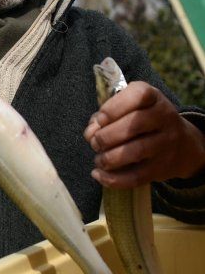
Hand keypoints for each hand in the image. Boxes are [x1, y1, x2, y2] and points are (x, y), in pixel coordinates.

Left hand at [83, 81, 204, 188]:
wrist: (182, 144)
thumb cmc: (144, 120)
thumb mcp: (130, 108)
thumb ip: (106, 116)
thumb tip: (90, 133)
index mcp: (153, 97)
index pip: (138, 95)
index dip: (113, 107)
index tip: (100, 119)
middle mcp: (164, 117)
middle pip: (134, 125)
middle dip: (106, 136)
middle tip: (95, 142)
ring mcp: (166, 143)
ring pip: (136, 151)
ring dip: (109, 158)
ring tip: (99, 159)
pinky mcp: (162, 168)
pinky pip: (137, 176)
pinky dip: (114, 179)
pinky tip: (99, 175)